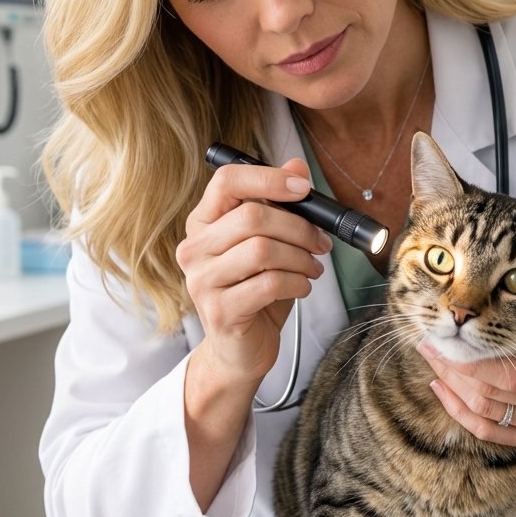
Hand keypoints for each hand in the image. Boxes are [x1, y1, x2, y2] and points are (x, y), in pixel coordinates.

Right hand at [176, 157, 332, 512]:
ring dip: (301, 258)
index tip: (304, 189)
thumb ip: (280, 204)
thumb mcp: (271, 243)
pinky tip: (301, 287)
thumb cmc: (256, 291)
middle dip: (299, 228)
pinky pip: (269, 284)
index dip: (269, 179)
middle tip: (321, 243)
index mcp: (203, 223)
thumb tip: (296, 167)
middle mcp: (194, 249)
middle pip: (253, 216)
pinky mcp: (219, 311)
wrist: (240, 350)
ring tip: (312, 269)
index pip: (227, 181)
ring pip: (264, 250)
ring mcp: (202, 281)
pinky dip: (297, 283)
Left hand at [418, 273, 515, 454]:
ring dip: (452, 387)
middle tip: (428, 342)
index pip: (512, 375)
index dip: (475, 361)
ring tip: (432, 358)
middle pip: (491, 394)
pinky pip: (491, 433)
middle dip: (453, 368)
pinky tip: (442, 390)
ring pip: (485, 412)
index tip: (449, 338)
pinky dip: (461, 414)